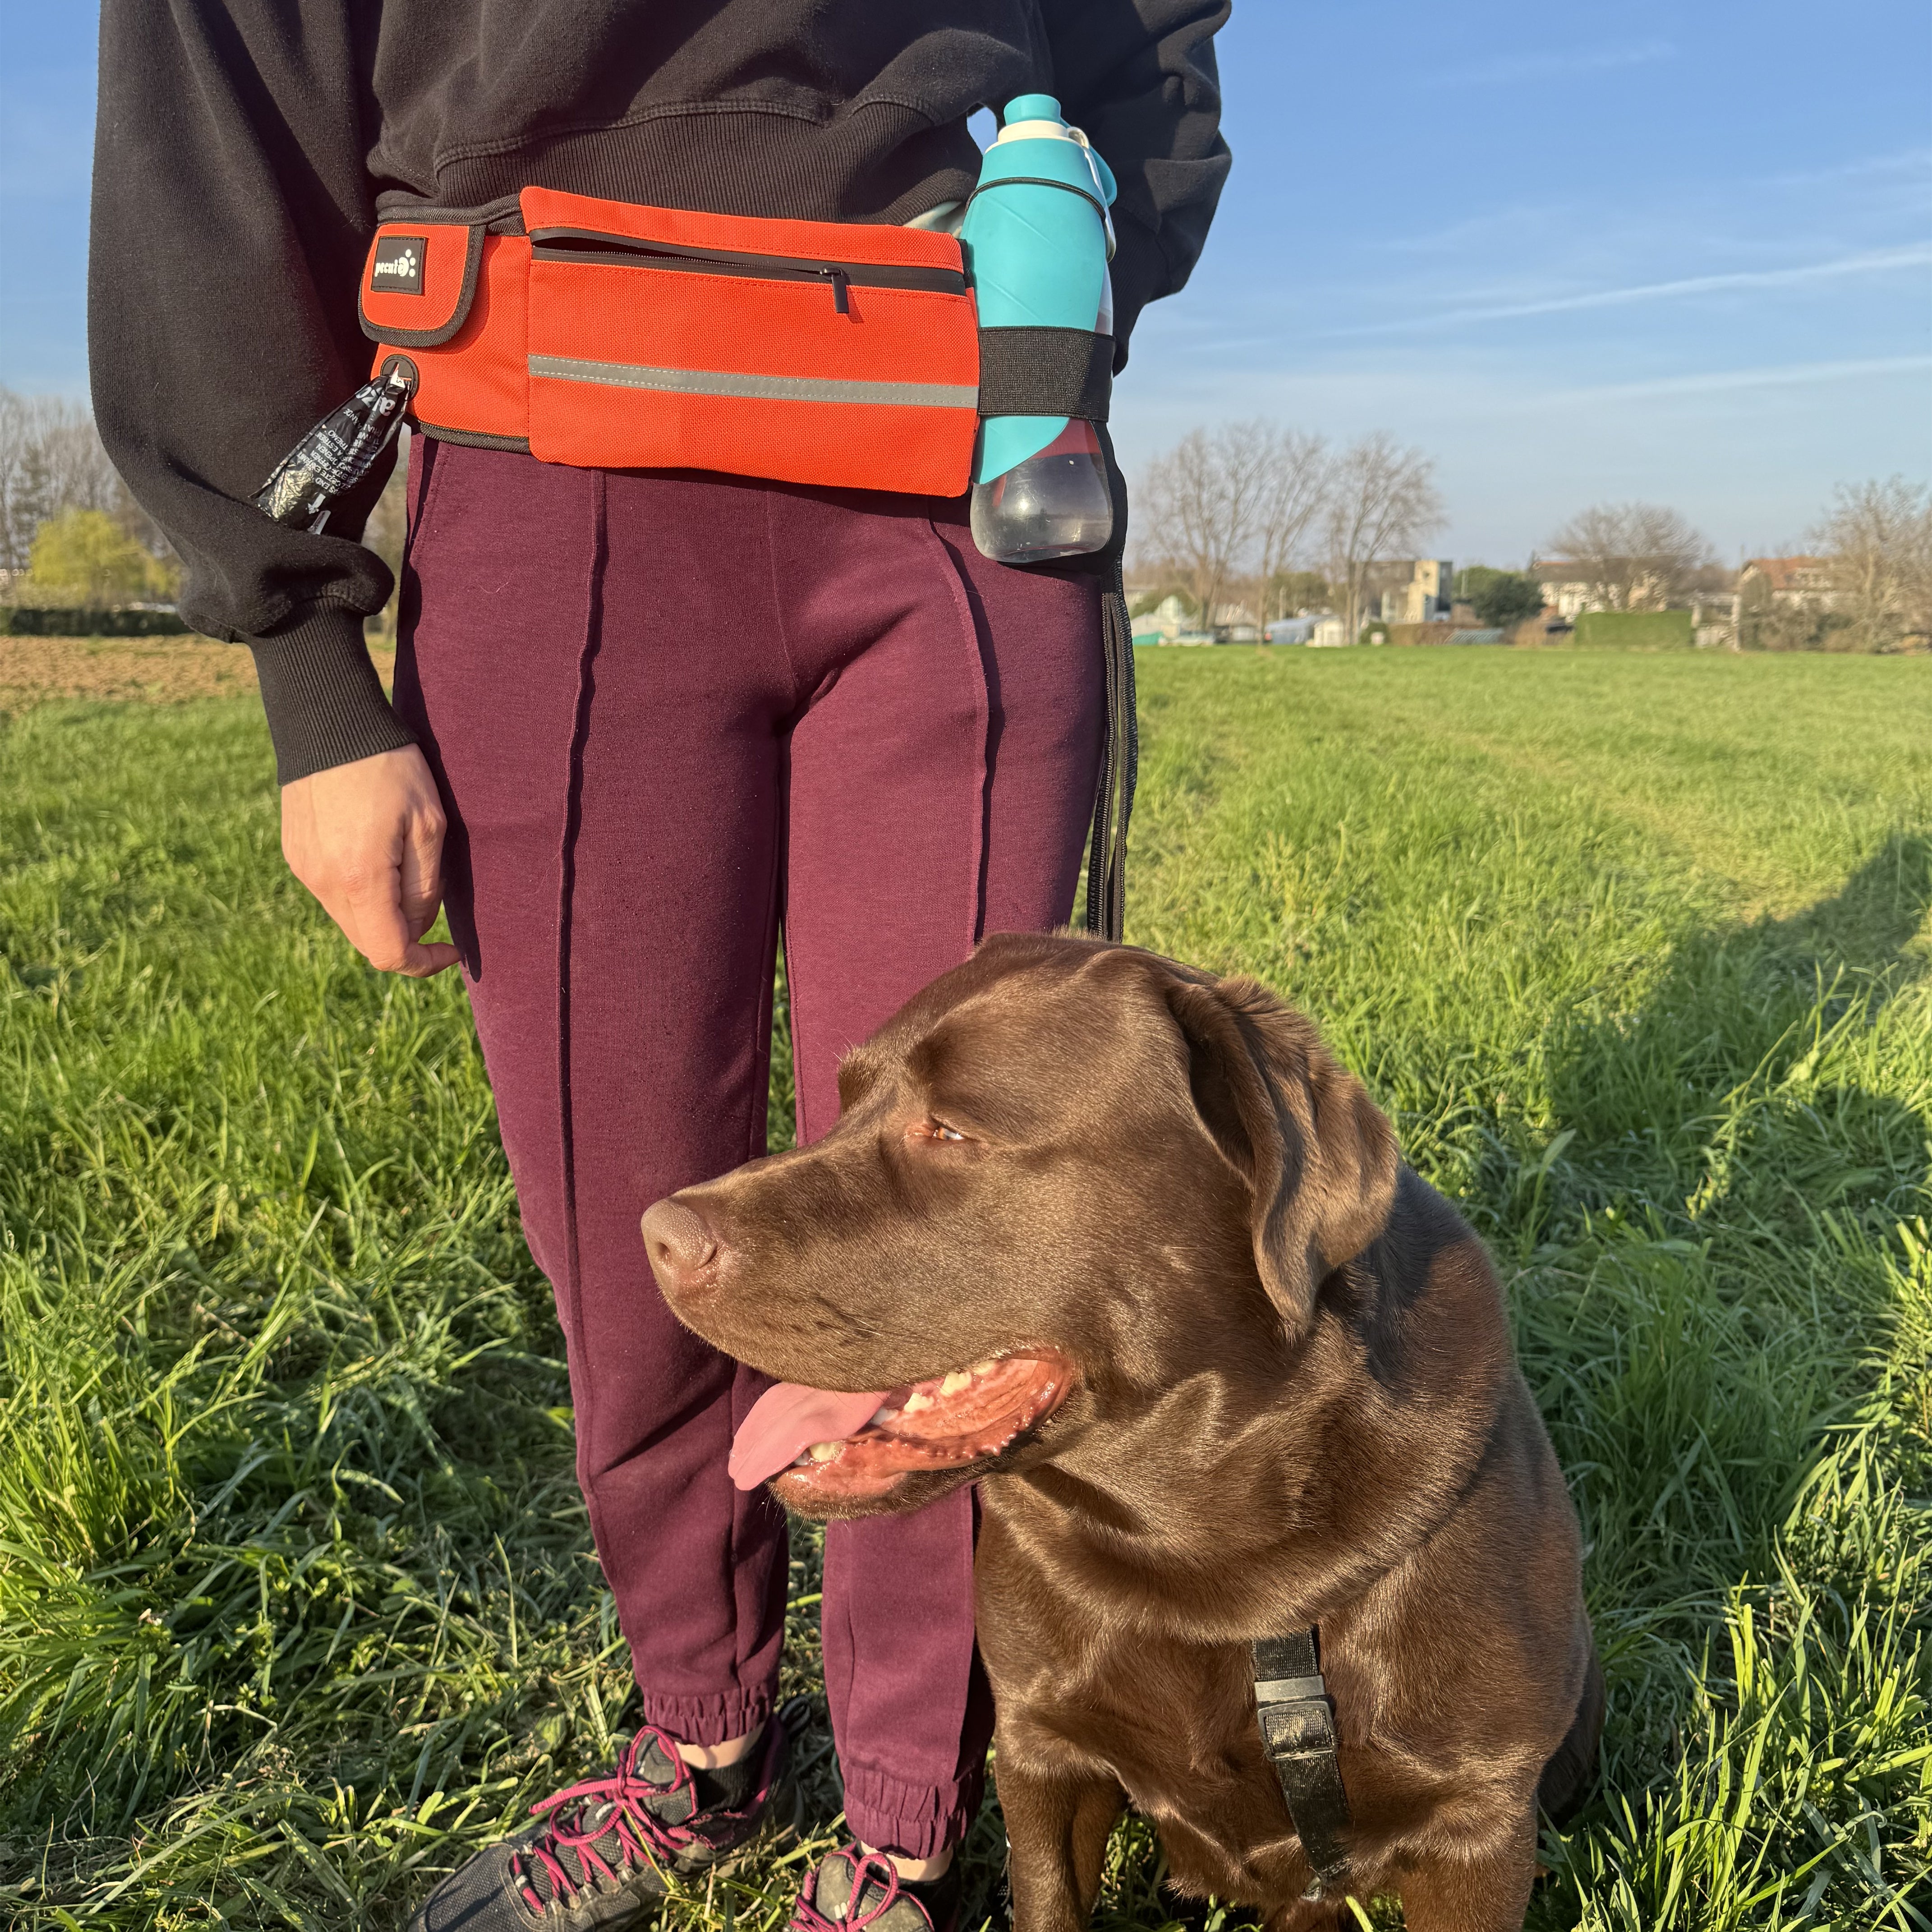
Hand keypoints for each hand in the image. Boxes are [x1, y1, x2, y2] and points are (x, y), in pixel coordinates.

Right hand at [280, 745, 460, 975]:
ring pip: (350, 919)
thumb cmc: (389, 768)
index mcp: (358, 879)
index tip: (452, 950)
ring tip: (407, 868)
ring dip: (382, 912)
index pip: (389, 953)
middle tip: (435, 904)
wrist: (328, 721)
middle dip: (406, 937)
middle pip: (368, 942)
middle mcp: (321, 882)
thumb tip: (417, 929)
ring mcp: (303, 869)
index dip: (424, 963)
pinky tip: (377, 853)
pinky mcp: (295, 854)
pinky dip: (360, 892)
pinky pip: (332, 893)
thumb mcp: (429, 826)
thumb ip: (425, 888)